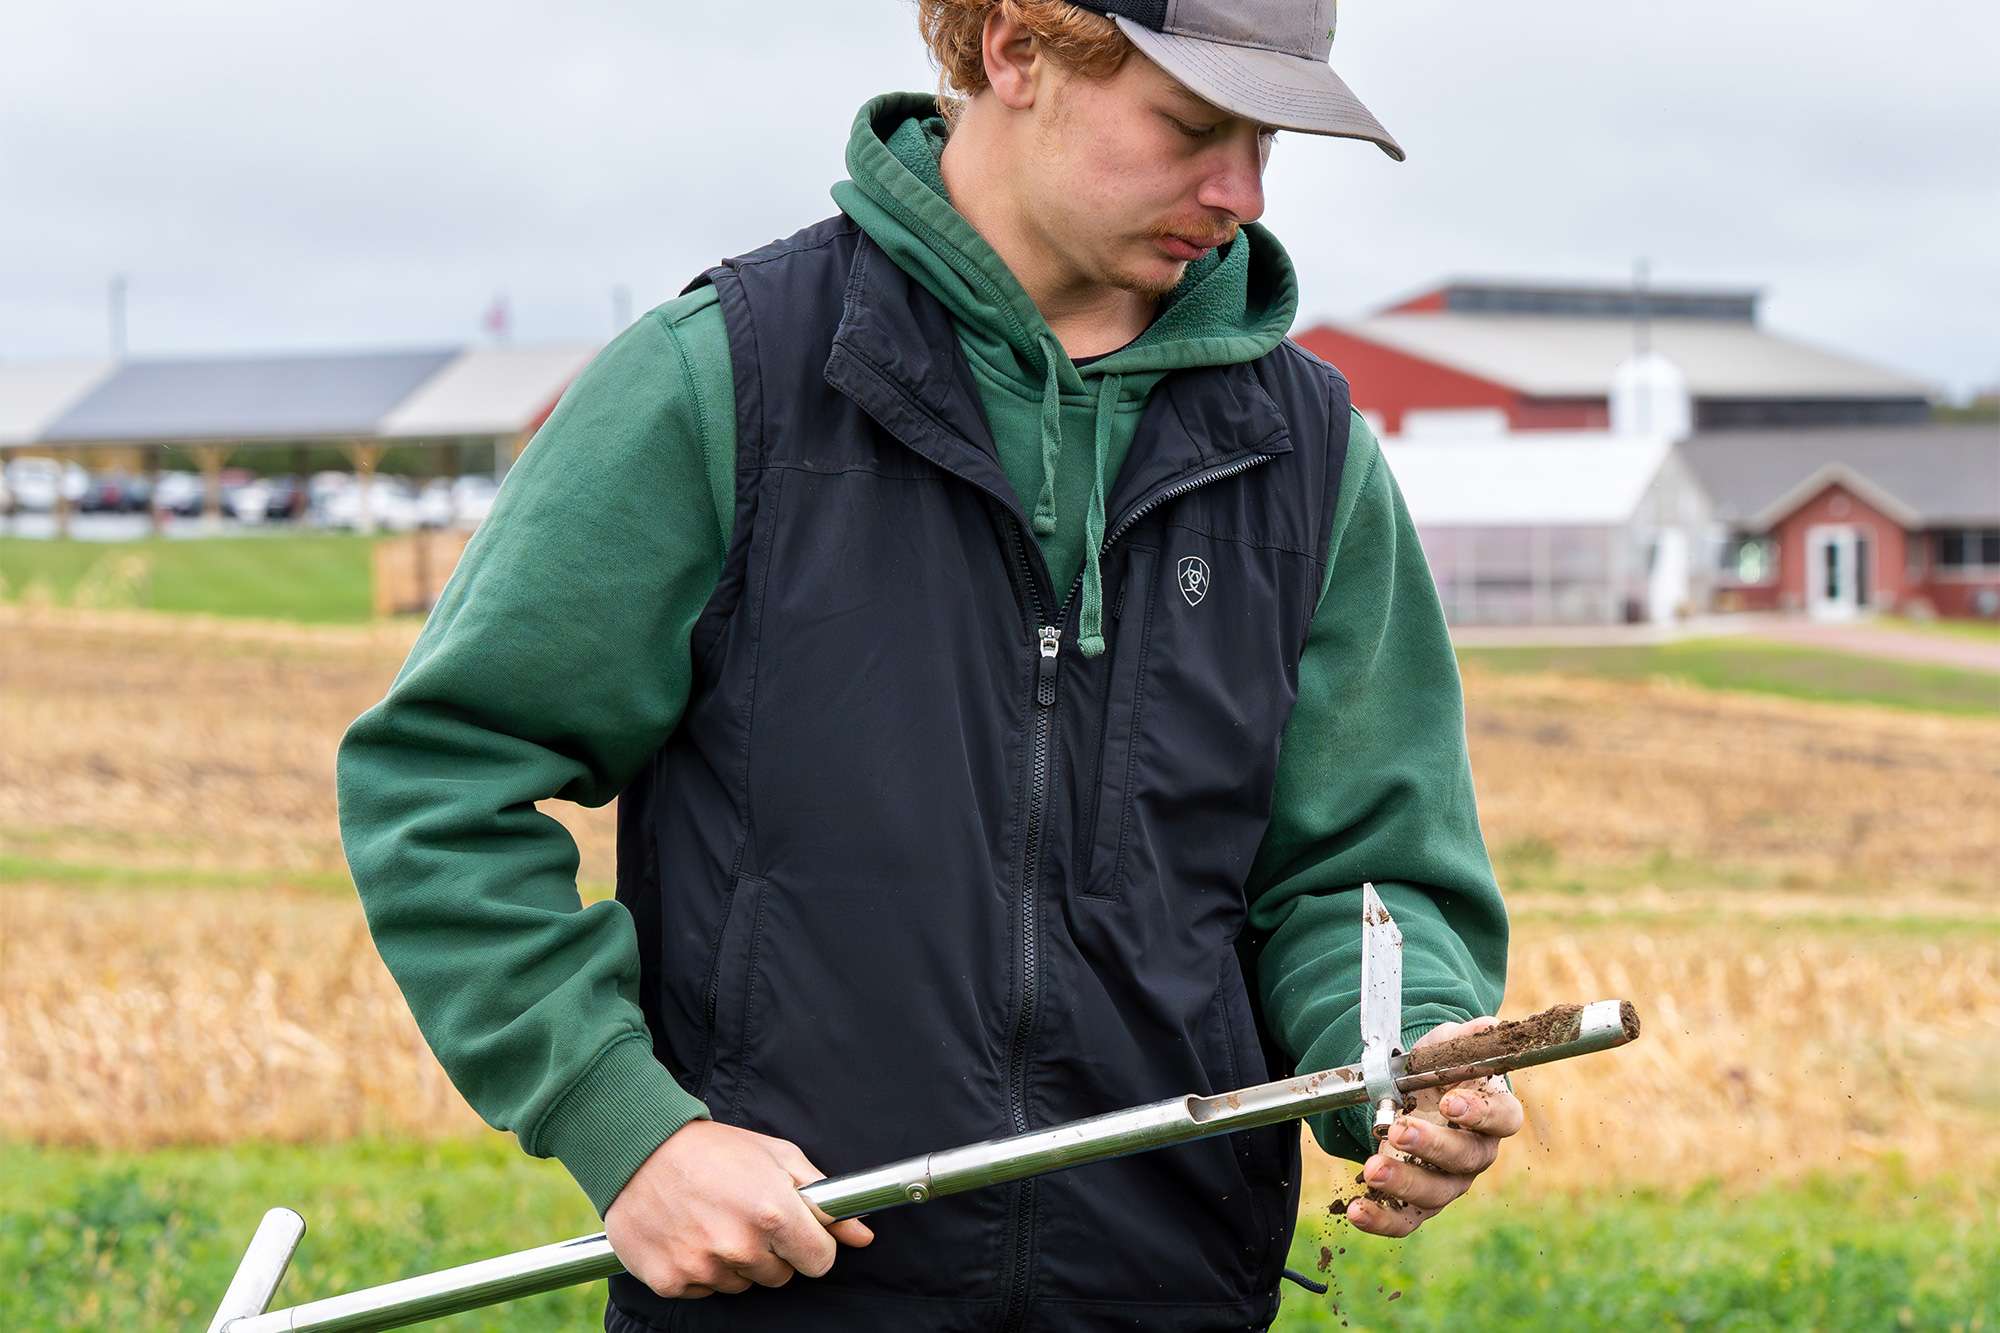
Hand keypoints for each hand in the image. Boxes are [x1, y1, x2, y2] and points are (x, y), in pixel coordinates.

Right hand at [604, 1120, 874, 1298]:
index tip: (799, 1234)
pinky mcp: (671, 1281)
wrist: (639, 1149)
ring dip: (735, 1261)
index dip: (813, 1246)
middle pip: (781, 1276)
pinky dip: (700, 1269)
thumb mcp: (777, 1157)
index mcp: (773, 1213)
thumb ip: (823, 1199)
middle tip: (746, 1216)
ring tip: (714, 1220)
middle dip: (772, 1252)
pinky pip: (704, 1290)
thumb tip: (862, 1236)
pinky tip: (689, 1234)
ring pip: (742, 1285)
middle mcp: (740, 1246)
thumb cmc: (713, 1149)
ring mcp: (704, 1267)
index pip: (820, 1262)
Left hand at [1344, 1016, 1522, 1237]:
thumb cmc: (1440, 1072)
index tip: (1450, 1102)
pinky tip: (1356, 1210)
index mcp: (1494, 1113)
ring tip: (1371, 1169)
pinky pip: (1406, 1219)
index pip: (1503, 1118)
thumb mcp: (1446, 1048)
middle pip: (1466, 1159)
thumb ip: (1463, 1040)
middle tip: (1400, 1130)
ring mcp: (1449, 1181)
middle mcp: (1477, 1152)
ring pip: (1435, 1193)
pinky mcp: (1419, 1202)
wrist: (1416, 1097)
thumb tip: (1486, 1028)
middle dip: (1432, 1146)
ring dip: (1403, 1183)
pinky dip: (1381, 1219)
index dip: (1480, 1113)